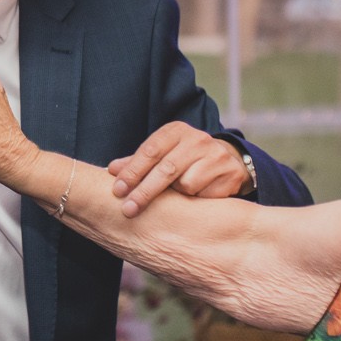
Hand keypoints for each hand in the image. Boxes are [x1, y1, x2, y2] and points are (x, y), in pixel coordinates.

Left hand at [106, 124, 249, 216]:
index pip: (150, 150)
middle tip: (128, 209)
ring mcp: (215, 155)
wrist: (229, 161)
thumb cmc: (185, 160)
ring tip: (177, 192)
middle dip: (144, 191)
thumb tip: (111, 170)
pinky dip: (194, 199)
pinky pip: (203, 195)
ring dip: (176, 194)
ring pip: (185, 184)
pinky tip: (196, 195)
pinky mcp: (228, 173)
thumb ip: (137, 162)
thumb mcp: (162, 155)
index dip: (132, 172)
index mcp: (175, 131)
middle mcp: (196, 139)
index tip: (118, 190)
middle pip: (166, 169)